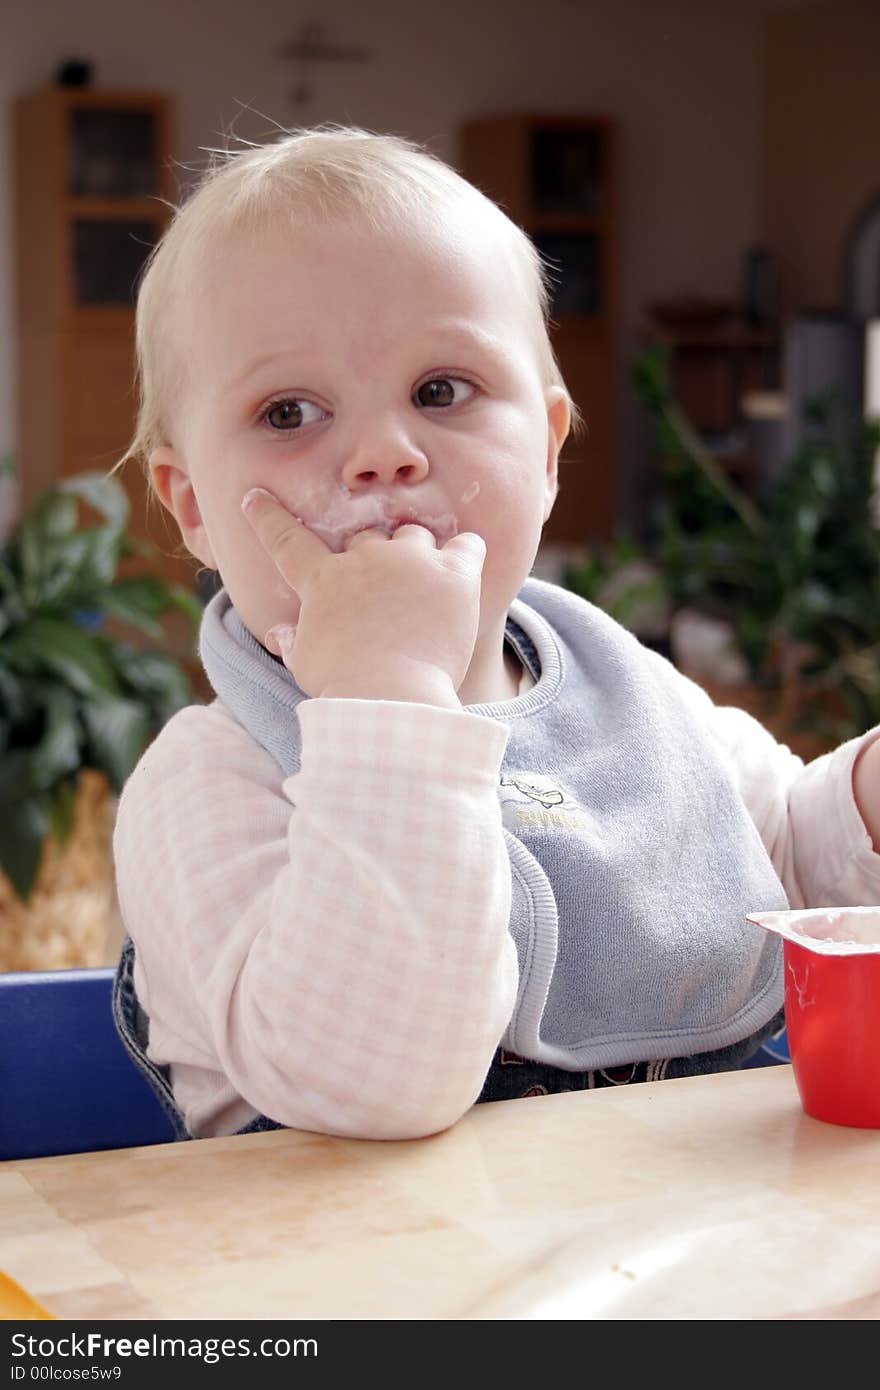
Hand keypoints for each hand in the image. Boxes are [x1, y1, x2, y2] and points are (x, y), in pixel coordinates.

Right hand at [242, 488, 485, 704]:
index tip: (254, 496)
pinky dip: (465, 554)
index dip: (268, 517)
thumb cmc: (342, 684)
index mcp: (323, 580)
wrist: (392, 696)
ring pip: (414, 535)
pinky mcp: (454, 575)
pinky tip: (462, 574)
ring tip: (421, 590)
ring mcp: (411, 561)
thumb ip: (294, 642)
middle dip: (372, 559)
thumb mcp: (305, 664)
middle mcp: (365, 558)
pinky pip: (468, 546)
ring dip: (415, 555)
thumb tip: (278, 634)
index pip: (288, 541)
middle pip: (367, 537)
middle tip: (382, 596)